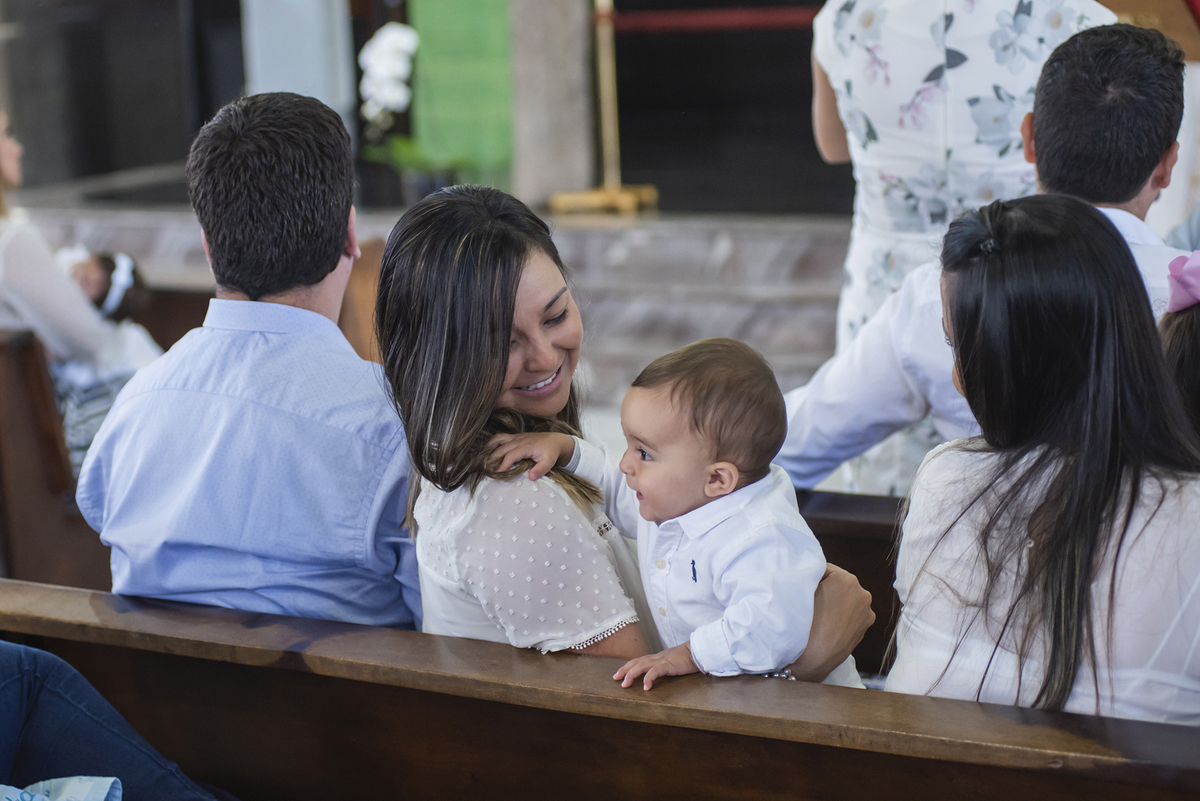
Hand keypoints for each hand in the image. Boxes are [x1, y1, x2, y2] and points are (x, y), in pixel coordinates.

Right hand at [487, 432, 575, 479]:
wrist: (556, 440)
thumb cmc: (552, 452)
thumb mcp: (549, 462)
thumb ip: (541, 469)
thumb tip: (531, 477)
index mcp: (525, 447)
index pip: (510, 456)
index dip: (503, 465)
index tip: (497, 474)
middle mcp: (518, 441)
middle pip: (500, 450)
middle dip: (492, 460)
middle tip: (485, 471)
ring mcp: (515, 437)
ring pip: (497, 441)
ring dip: (489, 450)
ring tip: (484, 461)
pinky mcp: (514, 437)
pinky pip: (500, 437)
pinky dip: (492, 443)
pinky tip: (488, 450)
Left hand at [613, 642, 698, 689]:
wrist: (697, 651)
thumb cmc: (686, 658)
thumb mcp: (671, 663)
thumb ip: (664, 667)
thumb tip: (658, 674)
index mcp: (656, 658)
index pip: (638, 661)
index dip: (627, 667)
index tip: (618, 674)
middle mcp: (656, 658)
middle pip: (635, 662)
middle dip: (624, 670)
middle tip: (615, 679)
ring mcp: (661, 661)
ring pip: (641, 666)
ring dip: (631, 674)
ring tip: (625, 684)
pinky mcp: (668, 665)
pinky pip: (655, 671)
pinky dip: (648, 678)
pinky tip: (646, 687)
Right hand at [787, 563, 874, 682]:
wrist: (812, 660)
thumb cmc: (804, 624)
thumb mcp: (802, 591)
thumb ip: (811, 576)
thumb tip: (813, 572)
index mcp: (846, 579)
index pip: (825, 568)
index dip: (812, 576)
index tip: (803, 586)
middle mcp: (862, 593)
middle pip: (839, 582)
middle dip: (826, 588)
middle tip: (810, 600)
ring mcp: (867, 612)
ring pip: (846, 598)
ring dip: (835, 601)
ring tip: (820, 614)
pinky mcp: (865, 627)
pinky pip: (851, 612)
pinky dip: (841, 614)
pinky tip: (829, 623)